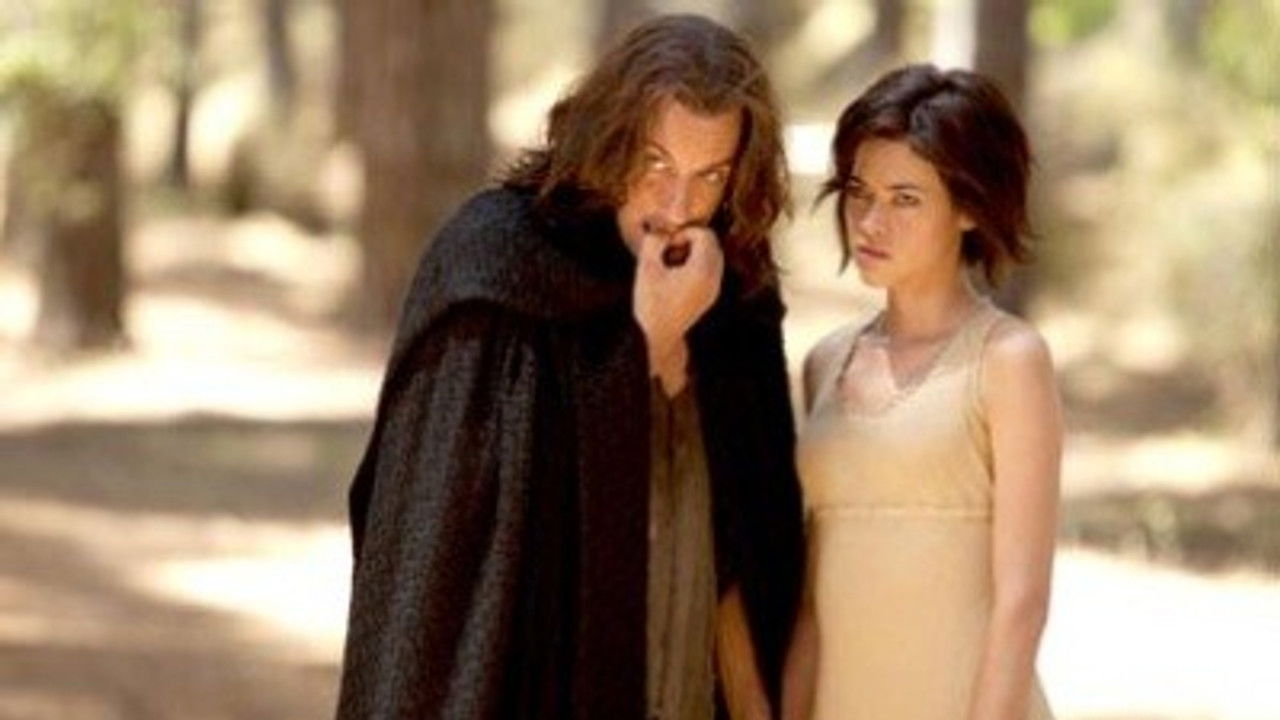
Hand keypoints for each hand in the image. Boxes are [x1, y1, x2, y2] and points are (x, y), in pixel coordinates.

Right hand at [632, 221, 723, 392]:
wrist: (659, 338)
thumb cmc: (651, 304)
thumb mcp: (646, 269)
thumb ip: (654, 243)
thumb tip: (661, 230)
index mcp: (702, 270)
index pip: (705, 235)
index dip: (685, 232)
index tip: (668, 244)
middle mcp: (714, 278)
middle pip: (712, 244)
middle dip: (691, 241)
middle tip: (669, 251)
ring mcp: (714, 288)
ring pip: (713, 257)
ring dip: (694, 253)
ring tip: (672, 264)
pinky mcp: (710, 296)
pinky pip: (710, 270)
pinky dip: (696, 266)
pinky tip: (676, 277)